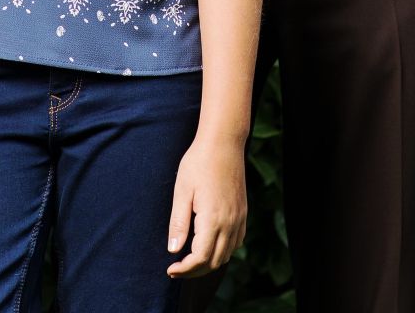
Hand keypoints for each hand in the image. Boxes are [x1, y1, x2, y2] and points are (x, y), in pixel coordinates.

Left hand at [166, 134, 246, 277]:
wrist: (223, 143)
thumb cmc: (198, 163)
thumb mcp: (182, 191)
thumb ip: (178, 223)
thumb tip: (174, 250)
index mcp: (213, 219)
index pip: (200, 258)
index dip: (184, 269)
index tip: (170, 270)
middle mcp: (230, 223)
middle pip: (214, 262)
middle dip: (195, 271)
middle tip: (177, 268)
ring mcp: (239, 218)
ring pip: (227, 255)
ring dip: (209, 262)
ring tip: (190, 259)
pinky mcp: (243, 213)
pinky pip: (236, 242)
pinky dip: (223, 251)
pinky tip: (209, 244)